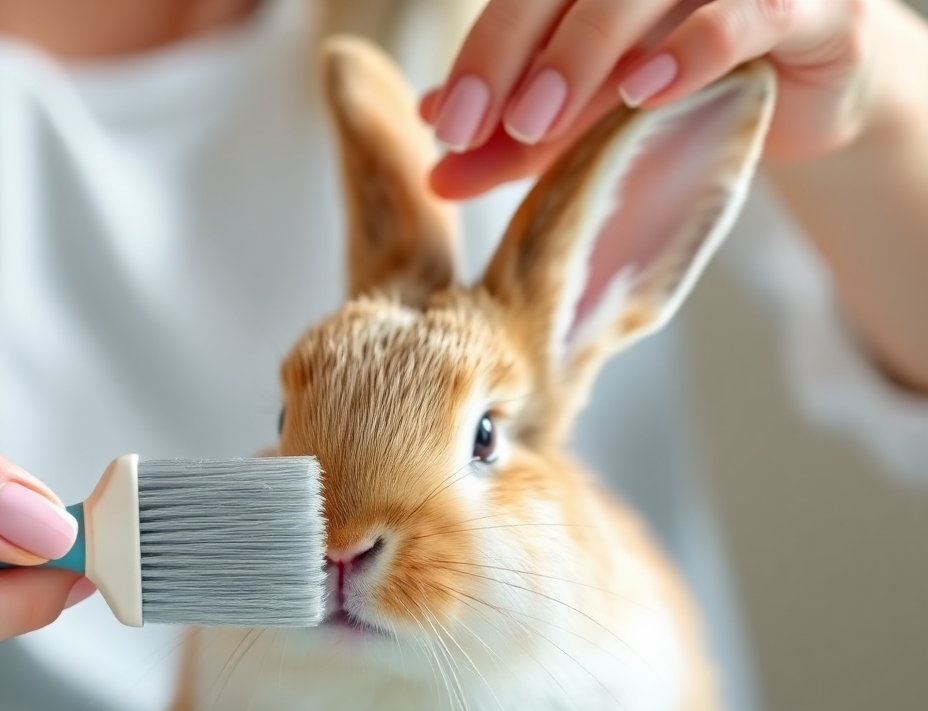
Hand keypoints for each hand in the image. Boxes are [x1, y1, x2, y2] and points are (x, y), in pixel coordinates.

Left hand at [422, 0, 877, 197]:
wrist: (803, 97)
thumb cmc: (685, 98)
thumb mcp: (588, 125)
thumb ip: (516, 139)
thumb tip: (435, 161)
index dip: (482, 55)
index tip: (444, 123)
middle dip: (513, 51)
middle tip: (475, 123)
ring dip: (588, 48)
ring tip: (541, 118)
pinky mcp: (807, 3)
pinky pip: (750, 11)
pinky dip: (696, 46)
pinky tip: (644, 89)